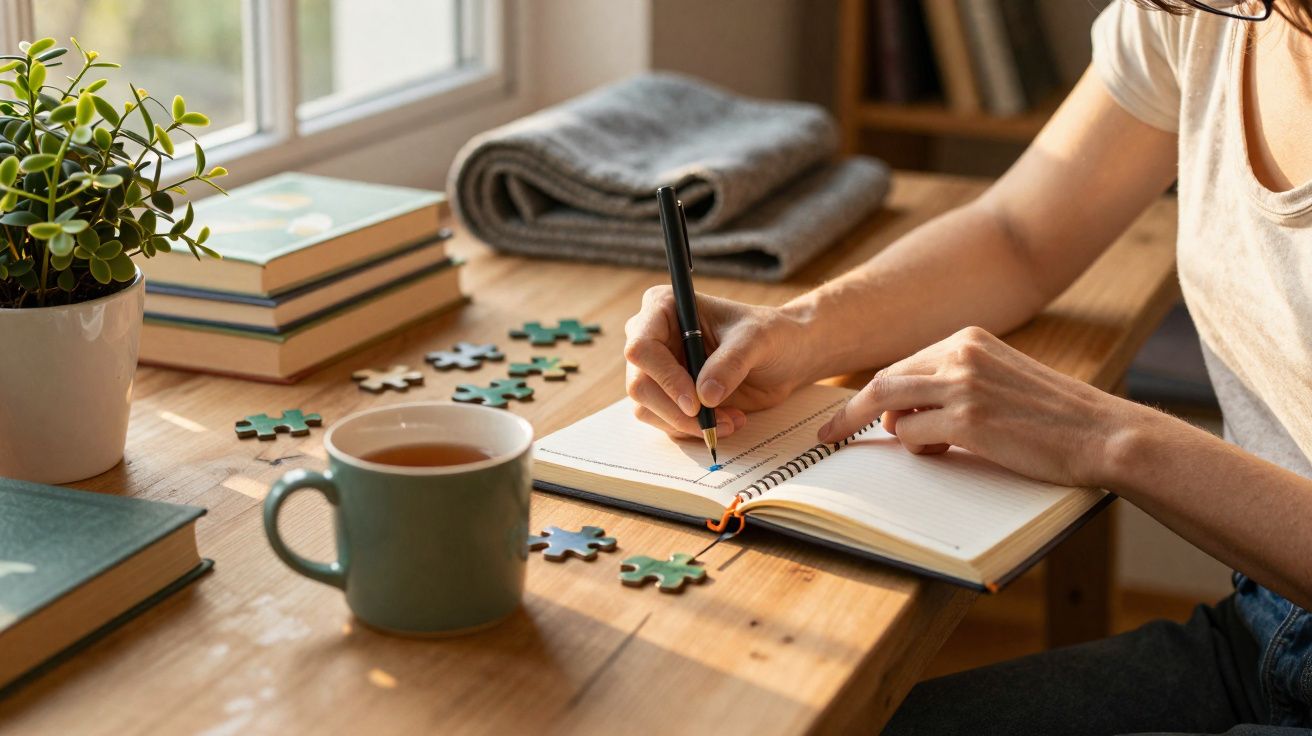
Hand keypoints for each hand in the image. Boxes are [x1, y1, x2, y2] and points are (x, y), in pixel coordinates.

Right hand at [624, 286, 811, 437]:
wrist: (785, 356)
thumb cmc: (770, 334)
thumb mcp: (756, 340)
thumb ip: (731, 363)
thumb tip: (705, 396)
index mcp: (663, 308)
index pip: (641, 347)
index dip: (664, 377)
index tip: (695, 402)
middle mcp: (653, 338)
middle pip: (639, 384)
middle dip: (675, 411)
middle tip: (712, 422)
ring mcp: (658, 370)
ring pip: (648, 409)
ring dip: (688, 424)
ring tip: (731, 420)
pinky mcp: (670, 396)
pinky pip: (665, 423)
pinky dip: (694, 430)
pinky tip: (728, 420)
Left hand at [816, 326, 1134, 486]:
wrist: (1102, 432)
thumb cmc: (1052, 416)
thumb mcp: (999, 378)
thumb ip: (952, 383)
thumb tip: (898, 410)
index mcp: (969, 339)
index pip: (902, 365)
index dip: (872, 392)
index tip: (846, 412)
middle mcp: (961, 354)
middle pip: (883, 381)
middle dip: (850, 411)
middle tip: (828, 435)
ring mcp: (963, 385)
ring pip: (889, 406)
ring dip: (892, 432)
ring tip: (927, 447)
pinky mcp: (968, 420)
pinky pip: (910, 436)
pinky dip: (917, 450)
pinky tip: (945, 452)